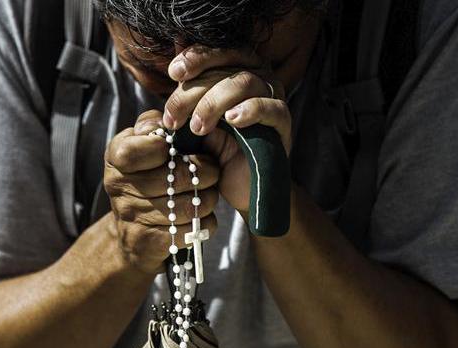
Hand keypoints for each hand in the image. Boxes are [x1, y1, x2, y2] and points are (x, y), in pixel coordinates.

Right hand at [103, 110, 219, 273]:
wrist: (132, 233)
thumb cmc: (145, 175)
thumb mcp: (141, 143)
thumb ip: (152, 125)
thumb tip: (168, 121)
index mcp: (116, 158)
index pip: (136, 150)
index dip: (165, 149)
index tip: (180, 150)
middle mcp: (118, 188)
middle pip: (175, 179)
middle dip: (205, 173)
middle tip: (213, 171)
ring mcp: (132, 217)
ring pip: (188, 207)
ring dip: (208, 199)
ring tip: (208, 193)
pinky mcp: (149, 243)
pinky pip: (191, 231)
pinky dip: (205, 222)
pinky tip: (202, 215)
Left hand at [162, 45, 291, 213]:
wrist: (241, 185)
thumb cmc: (216, 147)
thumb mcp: (194, 116)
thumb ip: (187, 90)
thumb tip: (173, 54)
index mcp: (237, 68)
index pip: (218, 51)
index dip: (196, 57)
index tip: (173, 73)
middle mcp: (258, 76)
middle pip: (227, 67)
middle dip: (194, 90)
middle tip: (174, 118)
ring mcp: (273, 97)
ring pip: (245, 82)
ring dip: (213, 103)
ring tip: (197, 128)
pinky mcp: (283, 122)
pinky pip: (270, 107)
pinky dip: (249, 110)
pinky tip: (232, 120)